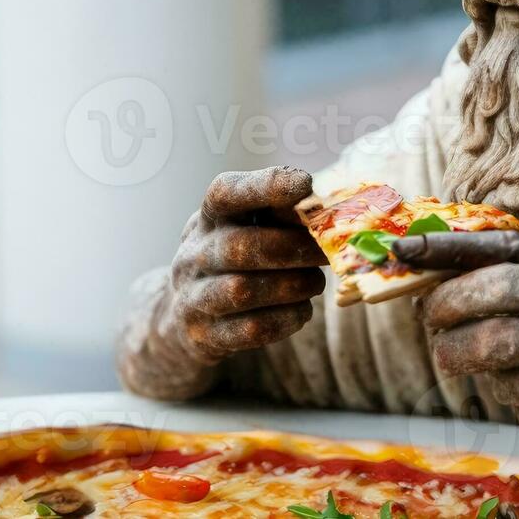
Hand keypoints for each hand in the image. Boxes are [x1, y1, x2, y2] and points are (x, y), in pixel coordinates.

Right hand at [161, 167, 327, 363]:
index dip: (264, 187)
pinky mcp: (205, 334)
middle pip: (240, 247)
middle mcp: (195, 253)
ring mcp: (194, 295)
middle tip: (326, 251)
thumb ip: (279, 214)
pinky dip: (285, 319)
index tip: (304, 185)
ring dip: (291, 286)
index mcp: (209, 217)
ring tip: (315, 282)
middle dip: (292, 248)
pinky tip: (302, 310)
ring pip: (242, 290)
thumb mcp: (243, 227)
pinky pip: (250, 329)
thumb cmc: (233, 258)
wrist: (186, 314)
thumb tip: (332, 206)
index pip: (226, 193)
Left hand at [394, 231, 518, 469]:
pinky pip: (515, 409)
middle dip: (445, 325)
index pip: (501, 269)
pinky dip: (512, 396)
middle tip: (431, 325)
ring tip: (497, 356)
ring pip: (495, 373)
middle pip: (489, 330)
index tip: (403, 256)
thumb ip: (517, 271)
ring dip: (478, 364)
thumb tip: (431, 268)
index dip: (446, 262)